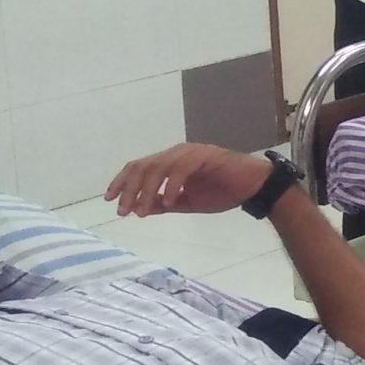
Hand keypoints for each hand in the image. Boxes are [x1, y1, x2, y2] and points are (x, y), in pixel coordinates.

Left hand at [105, 144, 273, 216]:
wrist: (254, 187)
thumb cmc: (224, 192)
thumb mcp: (188, 202)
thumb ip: (165, 203)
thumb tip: (142, 208)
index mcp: (172, 161)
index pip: (139, 166)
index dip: (122, 182)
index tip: (110, 201)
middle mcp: (178, 153)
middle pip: (143, 166)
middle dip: (129, 189)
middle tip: (123, 211)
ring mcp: (191, 153)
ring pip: (158, 167)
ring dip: (147, 191)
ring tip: (141, 211)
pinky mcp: (205, 157)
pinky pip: (181, 170)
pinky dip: (171, 186)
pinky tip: (166, 202)